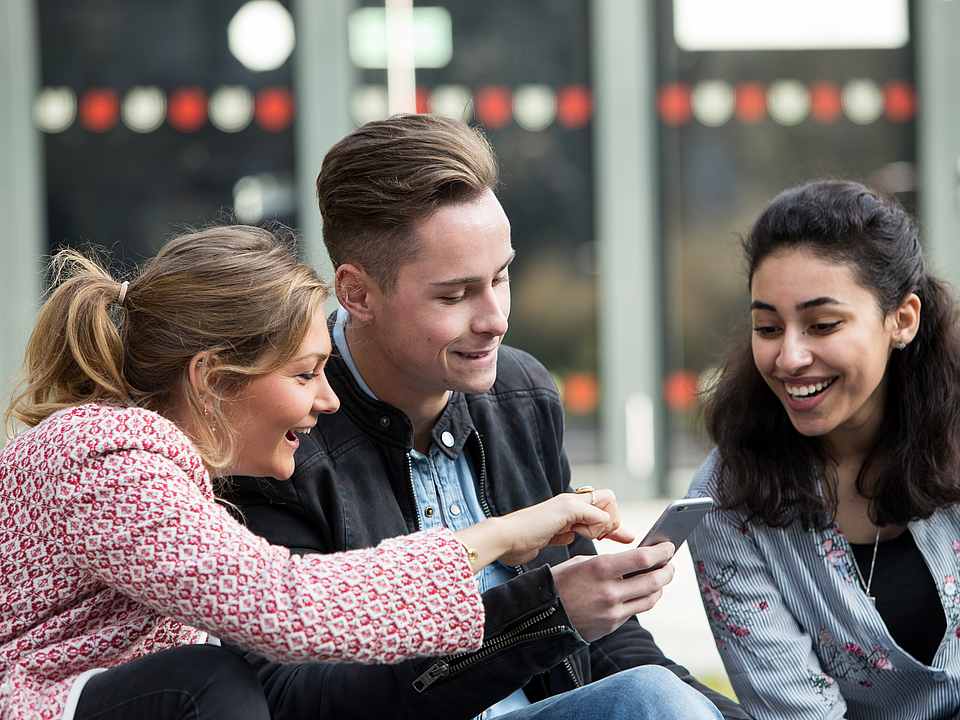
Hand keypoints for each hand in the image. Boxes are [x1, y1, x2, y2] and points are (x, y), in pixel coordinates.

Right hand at [454, 489, 633, 571]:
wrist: (504, 539)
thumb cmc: (521, 541)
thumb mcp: (551, 537)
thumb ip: (564, 533)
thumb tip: (574, 534)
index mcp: (567, 507)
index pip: (601, 506)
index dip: (612, 523)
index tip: (617, 538)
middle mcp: (571, 500)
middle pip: (609, 498)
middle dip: (613, 520)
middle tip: (599, 537)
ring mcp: (569, 502)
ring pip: (608, 501)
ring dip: (604, 524)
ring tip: (586, 536)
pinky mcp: (567, 509)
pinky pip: (597, 514)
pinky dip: (596, 528)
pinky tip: (580, 535)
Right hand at [550, 542, 675, 641]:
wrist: (541, 614)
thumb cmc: (560, 582)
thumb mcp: (581, 563)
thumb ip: (610, 563)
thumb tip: (638, 560)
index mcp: (599, 569)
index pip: (642, 559)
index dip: (662, 552)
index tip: (669, 546)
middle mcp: (608, 592)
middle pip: (653, 581)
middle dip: (667, 571)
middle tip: (670, 564)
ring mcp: (611, 612)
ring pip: (650, 599)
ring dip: (660, 587)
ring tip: (661, 577)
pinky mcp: (611, 626)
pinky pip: (635, 610)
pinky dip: (643, 599)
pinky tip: (643, 591)